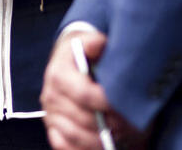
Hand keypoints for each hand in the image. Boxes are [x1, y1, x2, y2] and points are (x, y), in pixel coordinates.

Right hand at [42, 30, 145, 148]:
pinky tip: (101, 146)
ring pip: (75, 136)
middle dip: (109, 125)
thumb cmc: (87, 54)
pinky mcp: (52, 128)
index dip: (107, 103)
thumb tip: (98, 44)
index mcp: (59, 73)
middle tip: (131, 125)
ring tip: (120, 136)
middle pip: (83, 119)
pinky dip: (82, 149)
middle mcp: (50, 95)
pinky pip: (63, 145)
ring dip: (99, 140)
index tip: (127, 105)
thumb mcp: (91, 42)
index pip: (84, 94)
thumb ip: (96, 43)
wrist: (69, 60)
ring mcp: (50, 114)